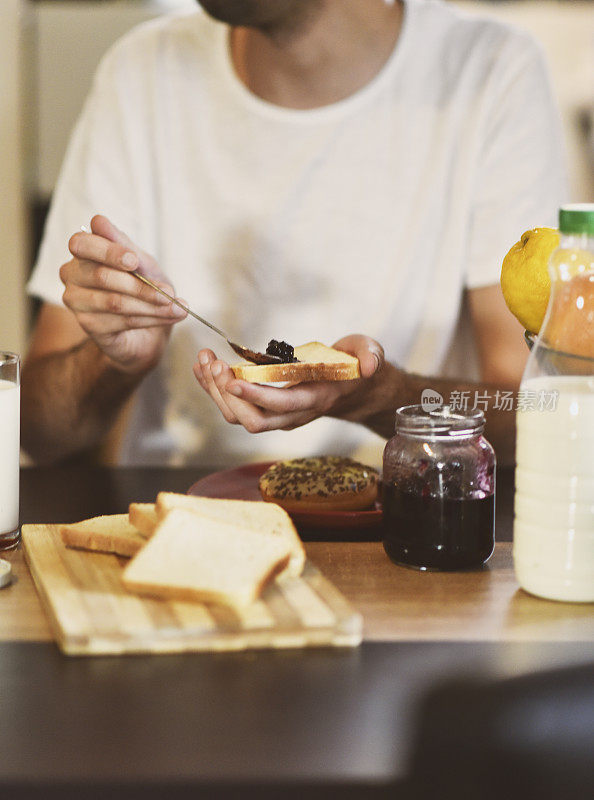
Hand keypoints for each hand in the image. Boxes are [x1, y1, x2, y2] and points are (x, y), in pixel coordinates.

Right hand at [60, 214, 185, 372]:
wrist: (148, 327)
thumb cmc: (143, 287)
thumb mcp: (142, 264)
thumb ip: (124, 246)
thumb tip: (98, 221)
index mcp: (83, 252)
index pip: (82, 244)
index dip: (109, 251)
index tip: (134, 260)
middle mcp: (72, 274)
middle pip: (101, 276)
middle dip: (141, 286)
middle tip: (169, 292)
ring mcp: (76, 302)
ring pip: (115, 302)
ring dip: (152, 305)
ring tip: (177, 307)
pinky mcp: (88, 326)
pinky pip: (121, 321)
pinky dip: (150, 319)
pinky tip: (168, 316)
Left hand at [193, 334, 383, 432]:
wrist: (351, 386)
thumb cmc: (356, 366)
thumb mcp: (369, 354)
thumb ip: (371, 357)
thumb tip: (368, 366)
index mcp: (315, 399)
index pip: (282, 406)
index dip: (257, 397)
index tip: (233, 380)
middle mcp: (293, 414)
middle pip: (252, 420)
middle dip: (228, 396)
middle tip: (214, 364)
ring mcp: (277, 414)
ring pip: (238, 417)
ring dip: (215, 391)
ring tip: (204, 361)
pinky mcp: (265, 407)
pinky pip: (234, 406)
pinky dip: (215, 388)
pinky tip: (203, 368)